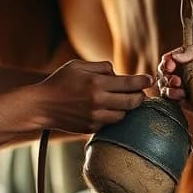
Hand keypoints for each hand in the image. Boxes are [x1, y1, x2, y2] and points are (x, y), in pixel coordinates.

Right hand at [30, 60, 150, 133]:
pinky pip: (110, 122)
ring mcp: (95, 116)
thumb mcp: (78, 65)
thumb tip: (118, 74)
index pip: (129, 83)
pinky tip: (108, 109)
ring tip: (122, 101)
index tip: (150, 79)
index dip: (143, 81)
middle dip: (140, 96)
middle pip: (132, 102)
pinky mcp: (91, 127)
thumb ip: (101, 67)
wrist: (41, 106)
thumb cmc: (60, 82)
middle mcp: (98, 101)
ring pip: (123, 114)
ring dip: (126, 108)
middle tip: (140, 93)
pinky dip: (112, 115)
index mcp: (96, 83)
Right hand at [157, 45, 192, 118]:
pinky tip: (183, 96)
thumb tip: (174, 56)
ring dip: (169, 88)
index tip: (170, 64)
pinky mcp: (188, 103)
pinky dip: (175, 99)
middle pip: (164, 75)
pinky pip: (174, 102)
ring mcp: (185, 89)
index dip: (166, 62)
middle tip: (175, 79)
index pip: (169, 60)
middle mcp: (184, 75)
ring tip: (180, 88)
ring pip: (166, 89)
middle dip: (166, 76)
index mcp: (188, 62)